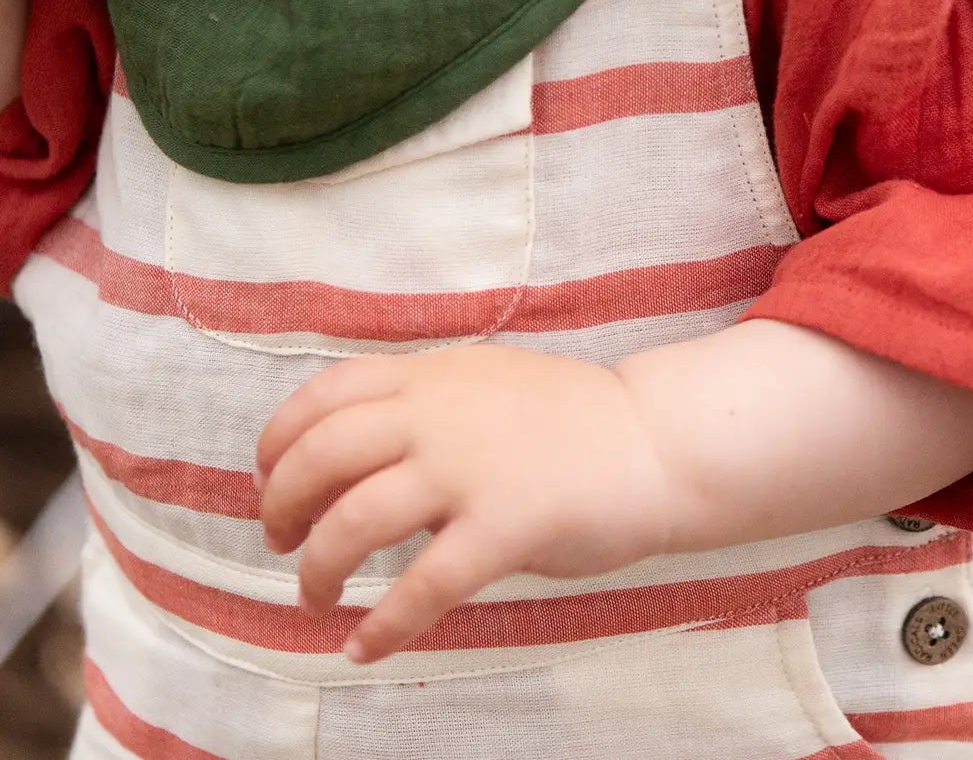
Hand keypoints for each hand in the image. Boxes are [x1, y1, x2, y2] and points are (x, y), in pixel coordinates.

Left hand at [255, 347, 677, 664]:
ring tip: (317, 595)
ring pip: (355, 520)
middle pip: (322, 453)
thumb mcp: (486, 383)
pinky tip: (365, 646)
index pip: (327, 392)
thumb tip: (355, 449)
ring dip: (318, 569)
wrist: (655, 442)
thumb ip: (426, 404)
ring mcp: (472, 469)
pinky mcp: (505, 526)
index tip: (268, 476)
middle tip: (283, 538)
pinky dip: (382, 625)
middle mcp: (441, 414)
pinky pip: (423, 586)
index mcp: (434, 375)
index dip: (279, 438)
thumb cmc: (573, 422)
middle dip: (283, 503)